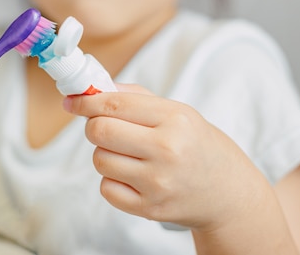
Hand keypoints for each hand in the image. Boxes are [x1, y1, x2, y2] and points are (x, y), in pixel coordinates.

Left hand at [62, 83, 265, 231]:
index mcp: (174, 119)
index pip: (113, 105)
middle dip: (93, 126)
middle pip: (100, 132)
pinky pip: (107, 189)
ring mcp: (158, 183)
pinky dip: (112, 180)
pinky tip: (132, 176)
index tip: (73, 101)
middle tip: (103, 126)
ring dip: (105, 154)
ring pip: (100, 160)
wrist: (226, 190)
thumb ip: (132, 97)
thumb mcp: (175, 111)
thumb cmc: (194, 143)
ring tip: (127, 153)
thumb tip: (88, 91)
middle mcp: (167, 150)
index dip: (86, 102)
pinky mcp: (150, 209)